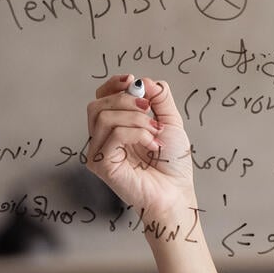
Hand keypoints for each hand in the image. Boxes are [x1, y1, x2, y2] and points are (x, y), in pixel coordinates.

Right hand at [85, 74, 195, 221]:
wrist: (176, 192)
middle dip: (125, 99)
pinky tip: (152, 144)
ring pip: (103, 117)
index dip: (113, 85)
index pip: (100, 98)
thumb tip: (142, 81)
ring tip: (154, 131)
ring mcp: (99, 153)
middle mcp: (102, 140)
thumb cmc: (172, 163)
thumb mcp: (170, 121)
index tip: (132, 81)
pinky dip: (137, 133)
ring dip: (135, 118)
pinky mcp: (102, 165)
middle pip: (97, 104)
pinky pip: (113, 135)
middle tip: (149, 110)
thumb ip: (159, 98)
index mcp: (115, 128)